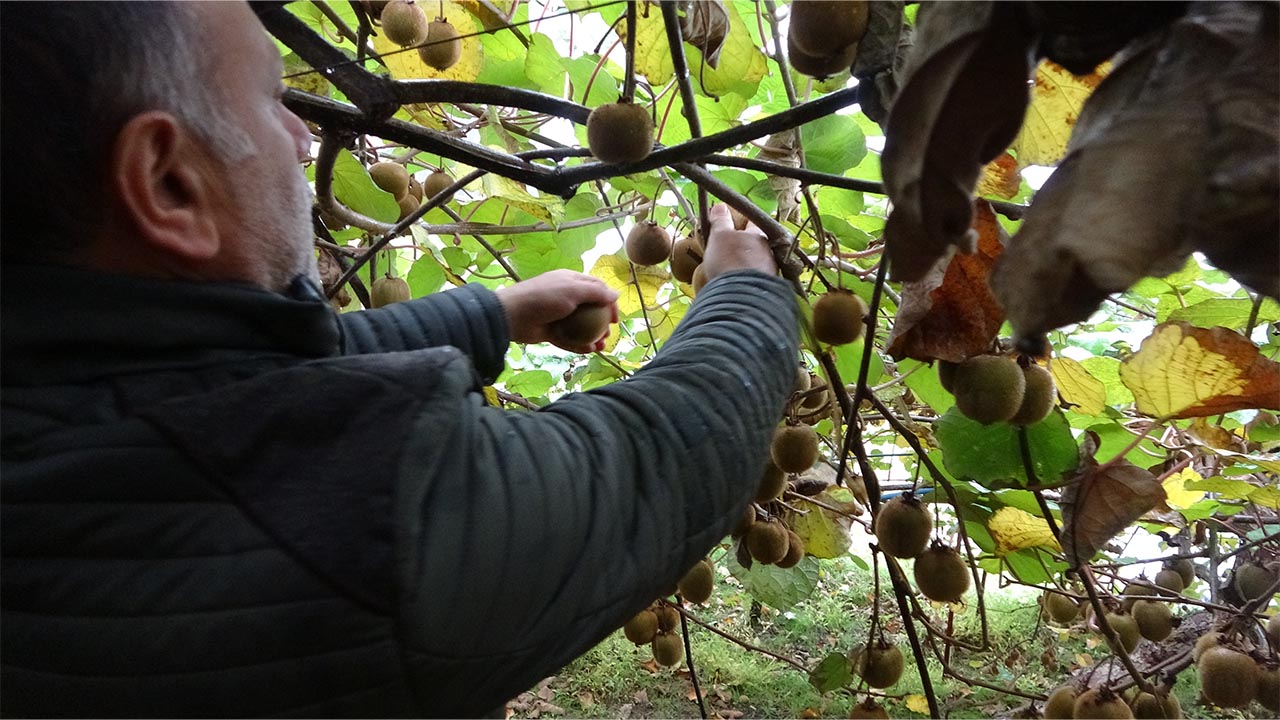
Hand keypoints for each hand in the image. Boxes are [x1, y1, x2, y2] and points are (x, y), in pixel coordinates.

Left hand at [495, 269, 619, 352]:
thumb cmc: (544, 297)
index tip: (615, 318)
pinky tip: (589, 350)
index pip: (596, 289)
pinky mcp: (551, 331)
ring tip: (601, 347)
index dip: (609, 302)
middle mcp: (566, 297)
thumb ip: (596, 292)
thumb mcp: (573, 290)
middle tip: (608, 335)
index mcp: (571, 282)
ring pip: (581, 327)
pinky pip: (569, 338)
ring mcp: (558, 315)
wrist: (513, 315)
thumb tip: (616, 294)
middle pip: (590, 310)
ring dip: (593, 337)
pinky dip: (579, 344)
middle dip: (602, 323)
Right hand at [699, 204, 777, 282]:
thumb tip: (720, 206)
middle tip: (729, 250)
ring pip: (757, 262)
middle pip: (756, 244)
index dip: (741, 221)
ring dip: (747, 264)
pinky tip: (738, 284)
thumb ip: (720, 221)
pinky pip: (756, 280)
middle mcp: (768, 252)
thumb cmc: (729, 261)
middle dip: (745, 246)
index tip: (733, 223)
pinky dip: (747, 280)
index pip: (751, 222)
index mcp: (758, 235)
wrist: (742, 297)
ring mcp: (770, 271)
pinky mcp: (766, 289)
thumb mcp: (719, 237)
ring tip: (732, 271)